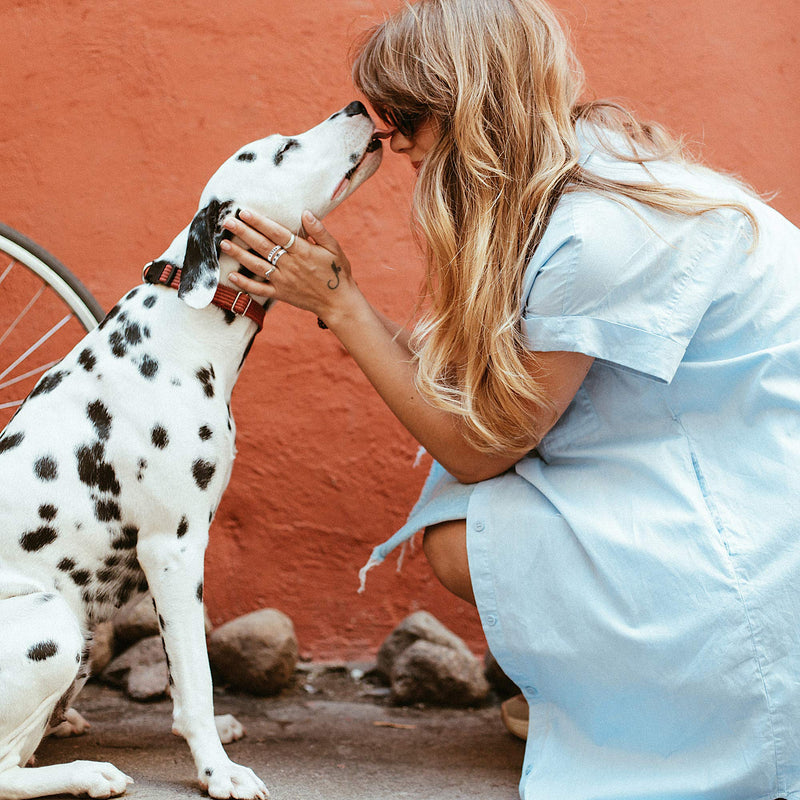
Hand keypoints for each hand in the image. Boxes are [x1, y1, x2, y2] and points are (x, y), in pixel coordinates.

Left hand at [221, 209, 355, 323]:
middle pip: (262, 246)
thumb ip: (319, 231)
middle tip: (227, 222)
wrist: (339, 302)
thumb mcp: (334, 248)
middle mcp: (290, 265)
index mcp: (303, 251)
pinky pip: (260, 289)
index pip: (277, 233)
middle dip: (243, 232)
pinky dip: (245, 284)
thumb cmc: (338, 272)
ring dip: (239, 254)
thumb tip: (305, 213)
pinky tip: (231, 276)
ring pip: (257, 265)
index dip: (260, 222)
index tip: (245, 212)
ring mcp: (284, 281)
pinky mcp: (281, 294)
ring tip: (223, 244)